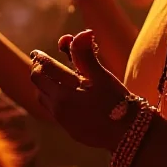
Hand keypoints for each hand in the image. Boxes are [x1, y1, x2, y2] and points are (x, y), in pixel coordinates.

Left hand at [29, 30, 131, 149]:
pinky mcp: (71, 130)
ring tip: (52, 78)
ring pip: (43, 99)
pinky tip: (65, 96)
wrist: (130, 133)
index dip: (40, 58)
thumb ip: (86, 55)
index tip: (37, 52)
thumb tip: (81, 33)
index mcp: (64, 93)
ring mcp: (64, 121)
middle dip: (39, 71)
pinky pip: (53, 111)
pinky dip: (53, 99)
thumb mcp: (101, 76)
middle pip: (38, 85)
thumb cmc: (117, 102)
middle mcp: (59, 108)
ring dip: (45, 87)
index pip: (43, 70)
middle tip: (41, 62)